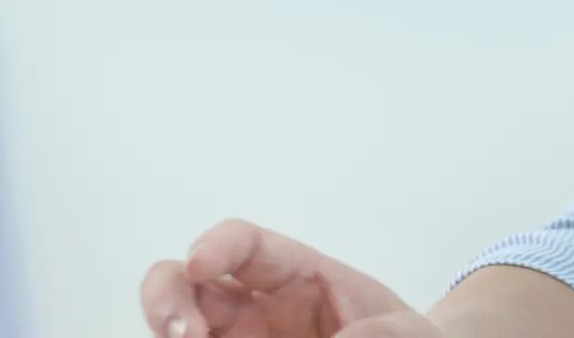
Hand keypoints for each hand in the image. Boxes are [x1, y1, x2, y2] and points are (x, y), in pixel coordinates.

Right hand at [141, 219, 433, 337]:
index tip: (200, 262)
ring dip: (171, 334)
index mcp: (296, 277)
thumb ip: (378, 335)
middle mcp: (253, 310)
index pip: (245, 244)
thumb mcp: (406, 334)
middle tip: (185, 334)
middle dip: (167, 298)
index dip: (217, 245)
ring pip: (176, 328)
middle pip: (182, 282)